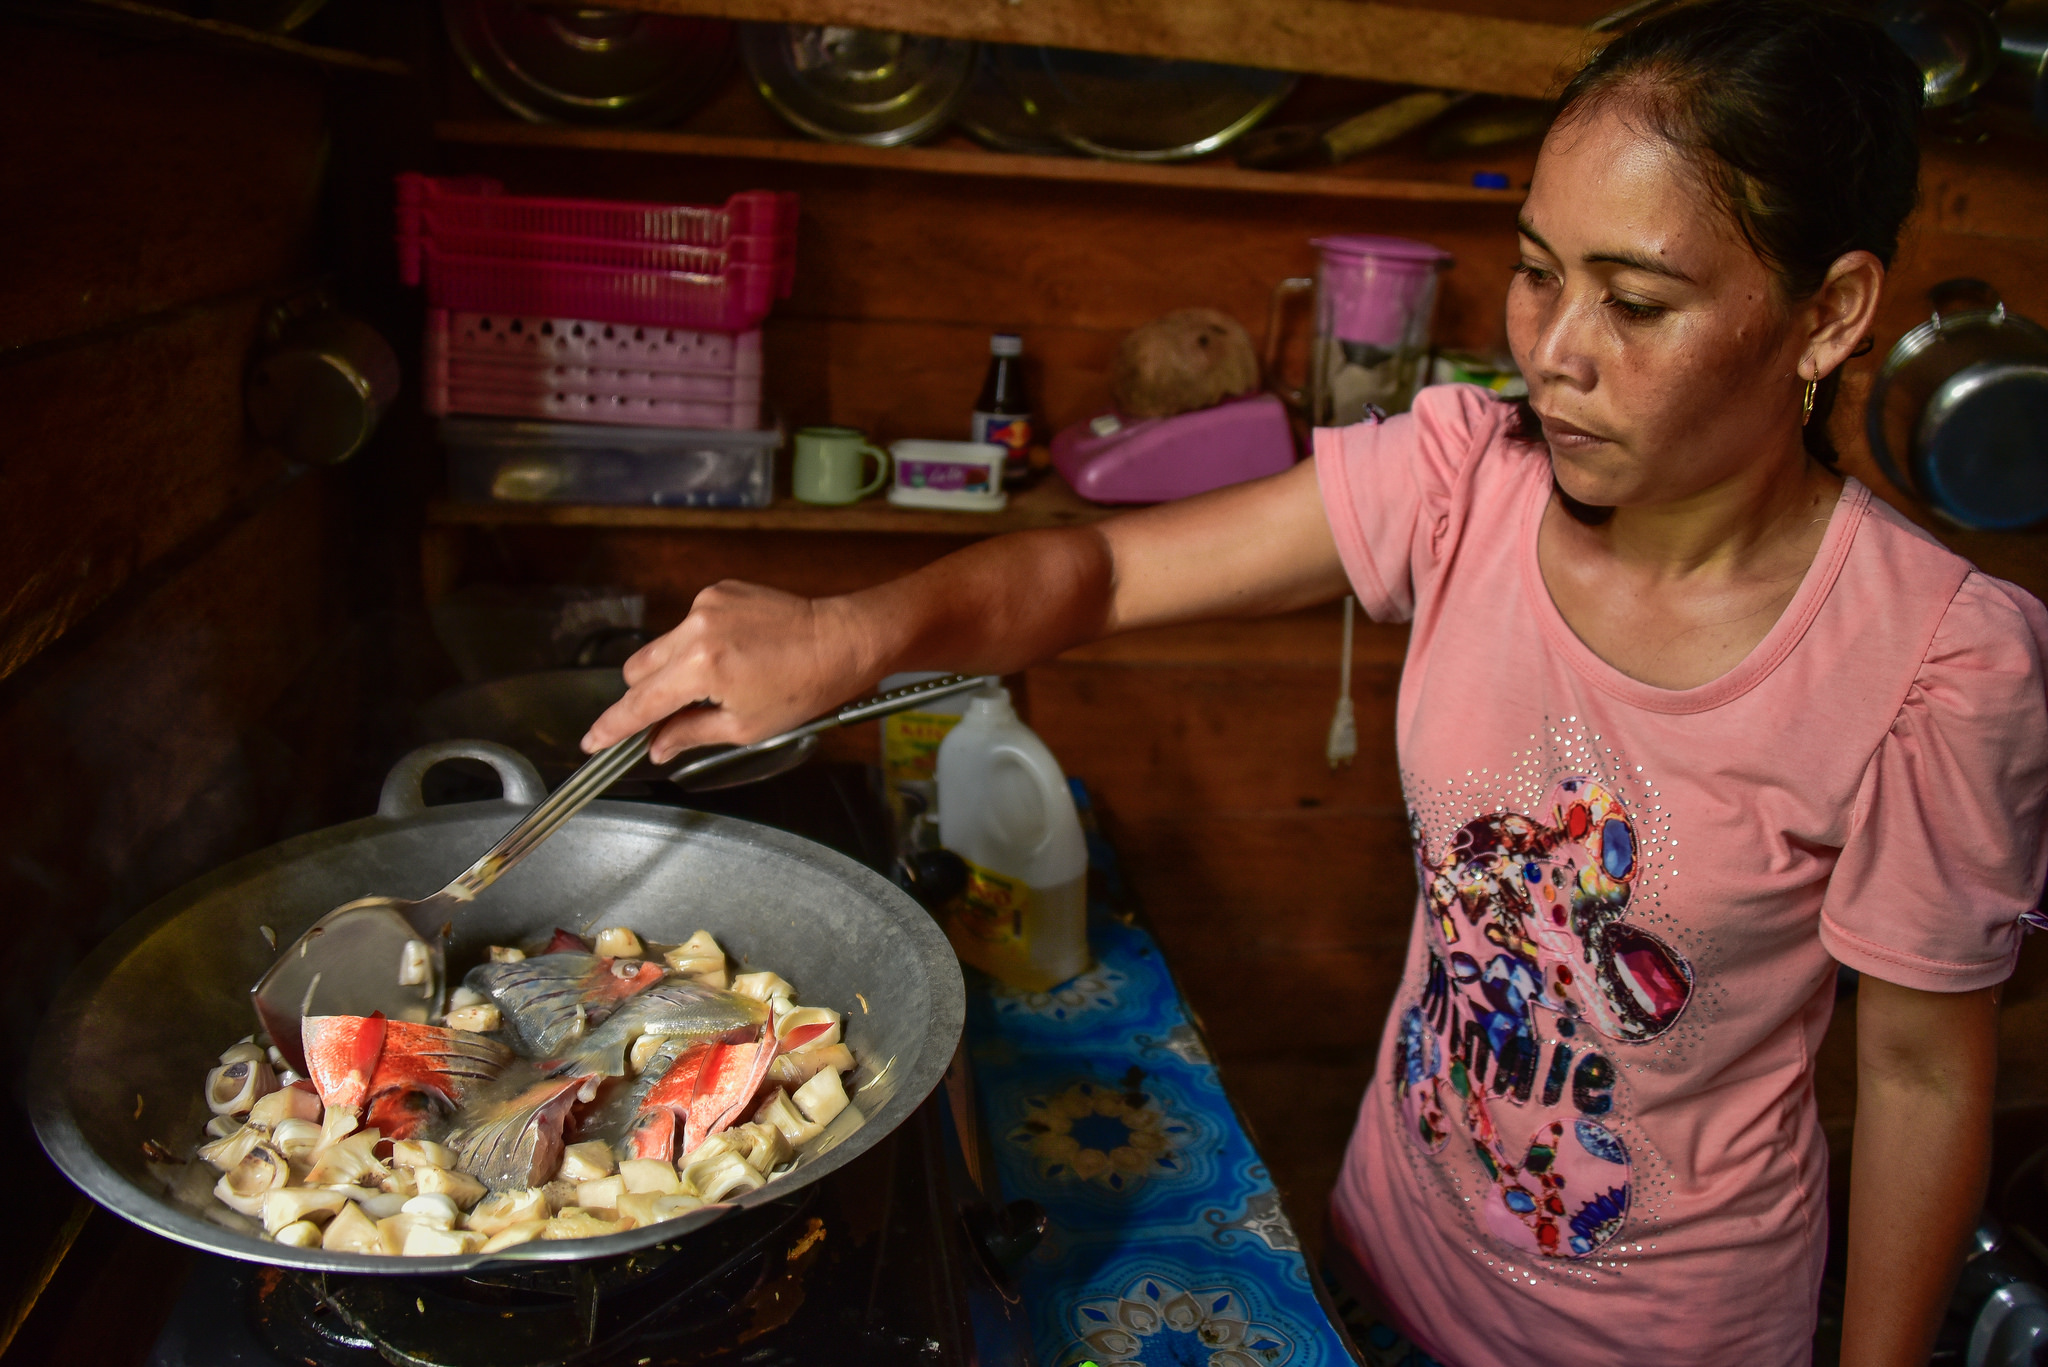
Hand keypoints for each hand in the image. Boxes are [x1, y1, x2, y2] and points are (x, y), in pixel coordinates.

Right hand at [579, 581, 868, 764]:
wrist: (842, 640)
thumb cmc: (805, 687)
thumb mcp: (746, 727)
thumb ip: (691, 735)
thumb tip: (657, 747)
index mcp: (702, 668)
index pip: (641, 703)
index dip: (613, 727)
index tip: (593, 741)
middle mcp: (697, 629)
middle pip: (638, 670)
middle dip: (646, 697)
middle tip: (670, 717)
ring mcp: (706, 604)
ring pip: (662, 646)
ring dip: (674, 670)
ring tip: (718, 684)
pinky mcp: (719, 590)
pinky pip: (690, 625)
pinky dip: (698, 645)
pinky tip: (733, 656)